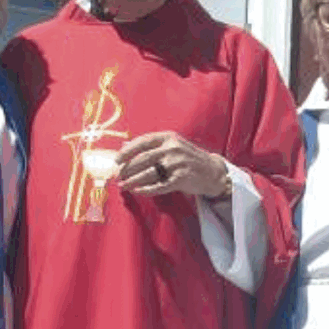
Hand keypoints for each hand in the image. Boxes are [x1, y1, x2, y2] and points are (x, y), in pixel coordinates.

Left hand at [115, 131, 229, 198]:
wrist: (213, 171)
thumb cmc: (188, 158)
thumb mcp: (172, 145)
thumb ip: (150, 145)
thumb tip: (124, 145)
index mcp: (169, 138)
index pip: (143, 142)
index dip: (127, 151)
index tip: (116, 160)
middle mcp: (173, 148)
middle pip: (143, 158)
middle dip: (127, 169)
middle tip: (117, 176)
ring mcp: (178, 163)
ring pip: (149, 173)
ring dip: (133, 181)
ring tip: (123, 185)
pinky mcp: (181, 178)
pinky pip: (160, 186)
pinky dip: (147, 189)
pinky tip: (138, 191)